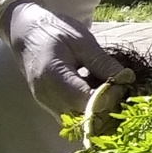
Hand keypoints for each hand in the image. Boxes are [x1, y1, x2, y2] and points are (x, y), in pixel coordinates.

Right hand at [2, 0, 133, 116]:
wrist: (25, 34)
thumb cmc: (55, 31)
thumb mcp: (82, 41)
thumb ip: (102, 62)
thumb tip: (126, 79)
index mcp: (53, 76)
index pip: (86, 101)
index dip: (109, 98)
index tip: (122, 84)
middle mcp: (46, 96)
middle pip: (83, 117)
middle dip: (107, 108)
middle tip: (121, 90)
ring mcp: (46, 104)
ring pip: (79, 120)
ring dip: (99, 111)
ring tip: (110, 90)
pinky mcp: (49, 106)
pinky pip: (73, 115)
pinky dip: (89, 109)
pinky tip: (98, 91)